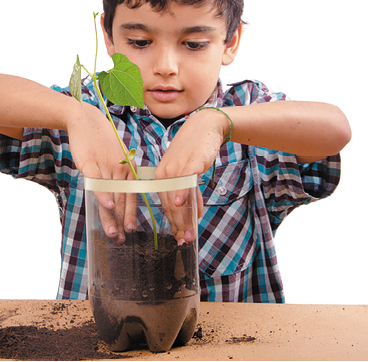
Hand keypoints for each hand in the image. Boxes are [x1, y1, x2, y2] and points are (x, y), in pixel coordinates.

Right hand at [65, 104, 135, 242]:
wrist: (85, 121)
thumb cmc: (100, 143)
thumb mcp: (112, 159)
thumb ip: (116, 177)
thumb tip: (116, 199)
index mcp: (128, 169)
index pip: (131, 195)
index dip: (130, 213)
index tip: (130, 230)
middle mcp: (120, 169)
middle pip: (122, 199)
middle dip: (121, 221)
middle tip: (122, 239)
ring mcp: (106, 166)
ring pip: (111, 195)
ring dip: (112, 216)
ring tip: (113, 233)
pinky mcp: (91, 163)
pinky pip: (98, 182)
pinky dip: (103, 194)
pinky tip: (107, 206)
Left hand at [154, 108, 228, 243]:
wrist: (205, 127)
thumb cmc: (195, 150)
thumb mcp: (190, 173)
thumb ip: (190, 193)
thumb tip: (194, 214)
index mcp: (162, 176)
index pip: (166, 205)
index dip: (173, 223)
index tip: (177, 238)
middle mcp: (165, 173)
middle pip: (171, 205)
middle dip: (178, 226)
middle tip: (184, 241)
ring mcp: (177, 168)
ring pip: (178, 197)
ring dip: (184, 218)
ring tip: (189, 234)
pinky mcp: (190, 162)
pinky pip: (185, 181)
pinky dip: (184, 193)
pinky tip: (182, 204)